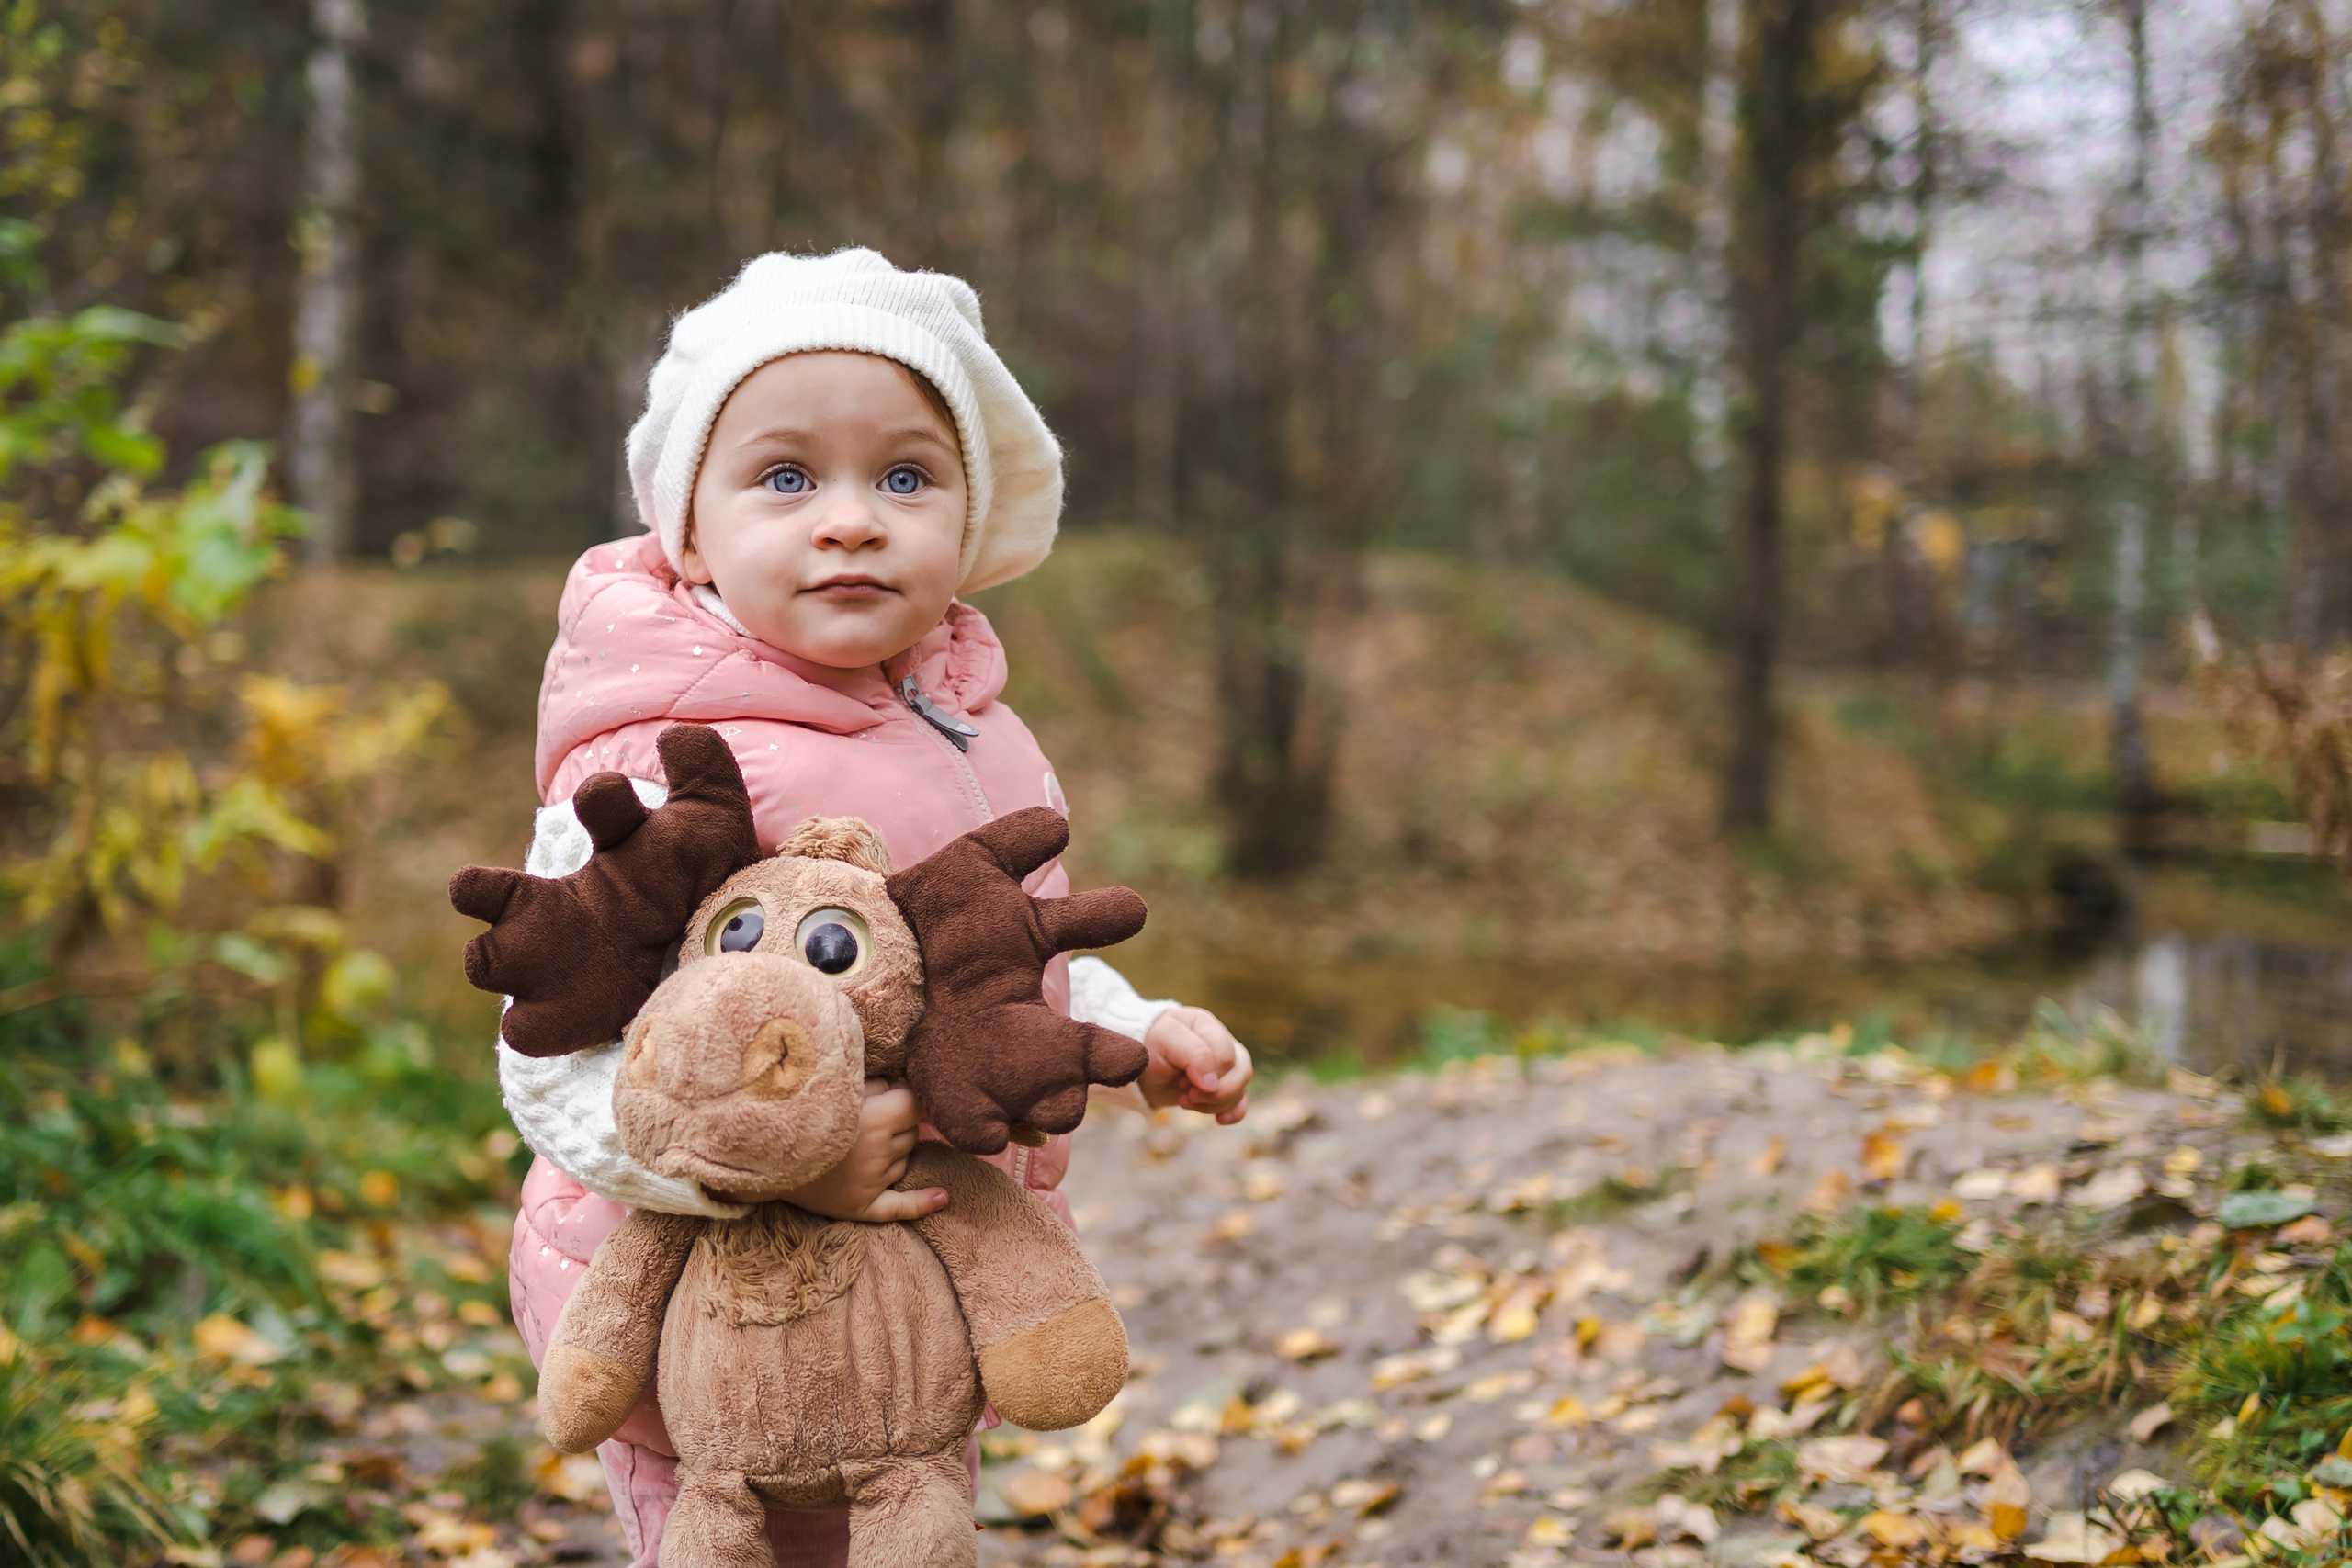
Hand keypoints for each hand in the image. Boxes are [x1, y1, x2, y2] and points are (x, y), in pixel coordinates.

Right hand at [778, 1079, 947, 1221]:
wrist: (760, 1155)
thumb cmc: (799, 1113)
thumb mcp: (836, 1088)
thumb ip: (874, 1084)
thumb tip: (902, 1085)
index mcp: (877, 1121)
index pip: (915, 1106)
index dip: (906, 1097)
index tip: (892, 1093)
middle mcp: (880, 1154)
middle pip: (910, 1134)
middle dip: (897, 1124)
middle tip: (865, 1118)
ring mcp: (872, 1183)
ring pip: (903, 1162)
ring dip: (892, 1152)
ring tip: (856, 1144)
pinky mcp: (861, 1207)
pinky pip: (899, 1208)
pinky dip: (922, 1204)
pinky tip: (943, 1197)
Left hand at [1139, 1006, 1251, 1123]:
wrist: (1137, 1066)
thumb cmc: (1149, 1046)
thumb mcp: (1165, 1041)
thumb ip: (1193, 1053)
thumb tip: (1213, 1083)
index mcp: (1209, 1026)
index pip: (1227, 1057)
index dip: (1209, 1075)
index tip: (1183, 1081)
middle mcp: (1222, 1044)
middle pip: (1240, 1073)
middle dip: (1213, 1093)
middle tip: (1186, 1095)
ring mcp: (1224, 1066)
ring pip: (1240, 1088)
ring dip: (1215, 1103)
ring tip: (1186, 1101)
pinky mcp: (1221, 1086)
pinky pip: (1240, 1101)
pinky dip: (1233, 1112)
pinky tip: (1220, 1119)